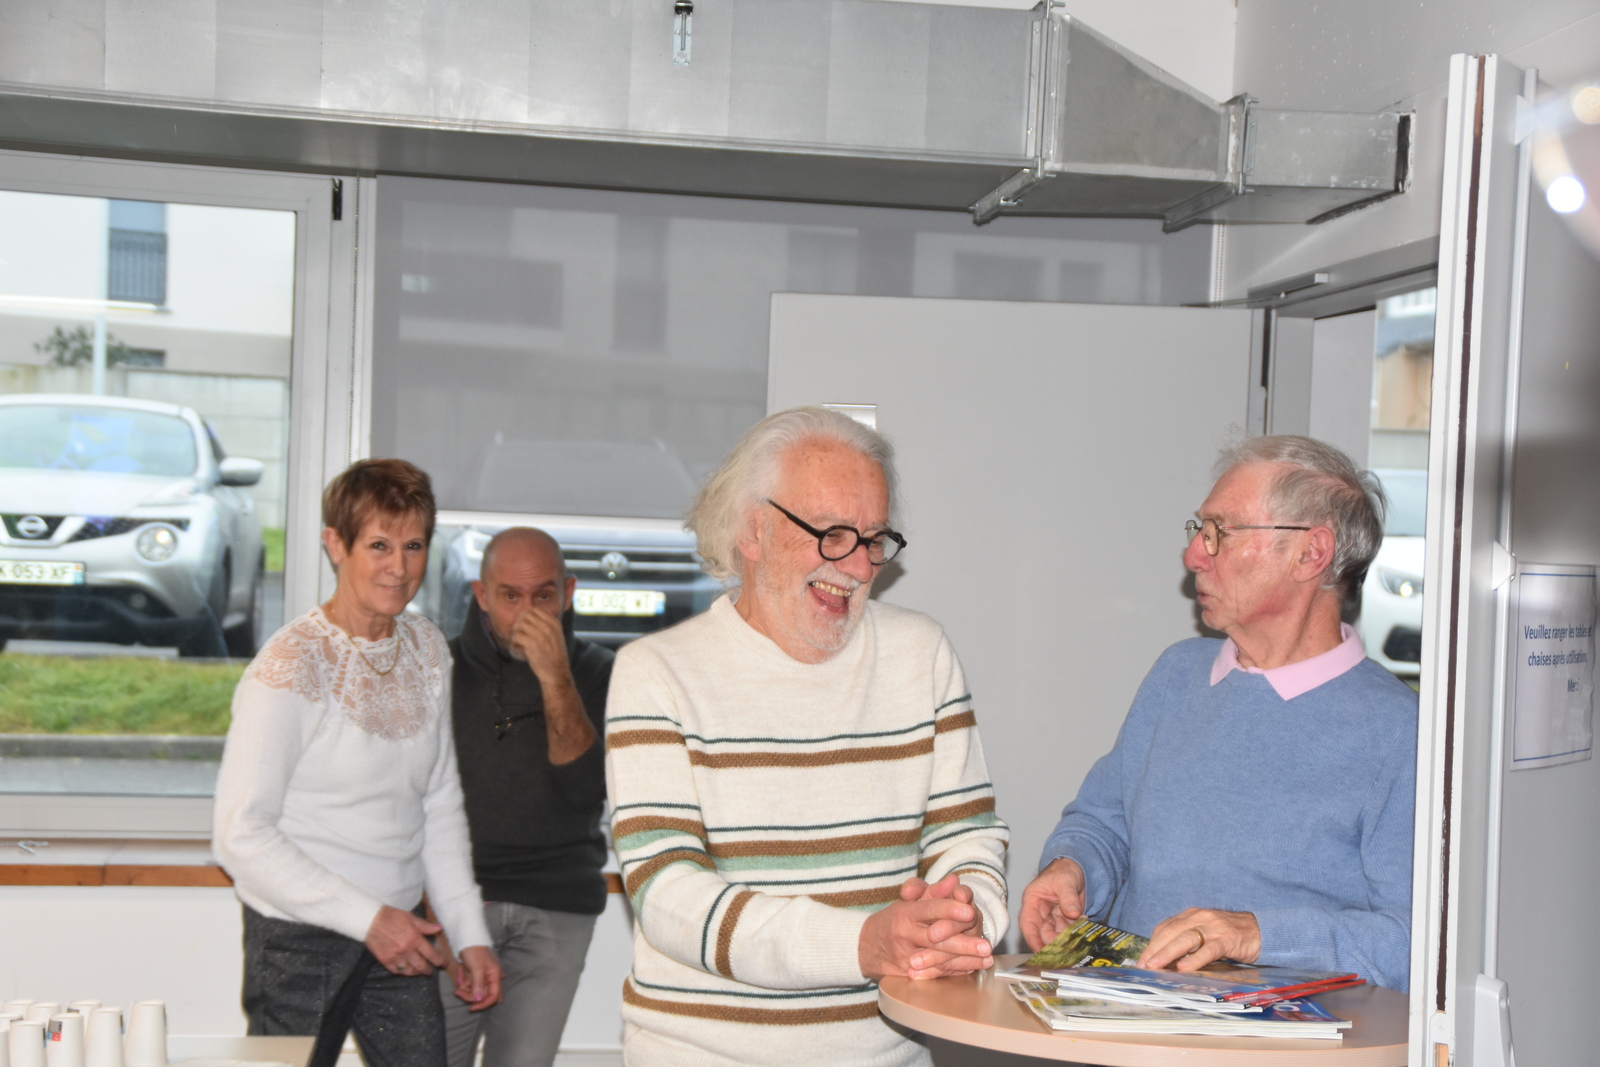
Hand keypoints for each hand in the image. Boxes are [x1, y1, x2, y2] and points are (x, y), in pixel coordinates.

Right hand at [365, 905, 446, 975]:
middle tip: (431, 971)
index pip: (431, 953)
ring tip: (419, 971)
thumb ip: (425, 926)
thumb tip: (439, 929)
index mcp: (414, 938)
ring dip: (416, 972)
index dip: (439, 960)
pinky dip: (402, 972)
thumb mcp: (411, 918)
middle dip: (428, 970)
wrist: (371, 920)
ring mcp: (395, 957)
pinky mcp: (385, 960)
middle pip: (421, 965)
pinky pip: (396, 971)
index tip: (443, 963)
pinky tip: (405, 969)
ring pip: (409, 971)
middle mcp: (406, 950)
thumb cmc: (392, 917)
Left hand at [453, 945, 503, 1010]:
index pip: (494, 996)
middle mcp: (490, 977)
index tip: (471, 1007)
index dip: (483, 1004)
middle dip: (472, 997)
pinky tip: (460, 972)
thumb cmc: (474, 949)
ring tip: (459, 979)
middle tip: (460, 992)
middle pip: (484, 995)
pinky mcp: (474, 974)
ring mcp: (482, 975)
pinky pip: (469, 983)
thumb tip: (479, 999)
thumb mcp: (477, 967)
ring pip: (475, 990)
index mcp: (495, 975)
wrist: (466, 936)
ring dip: (465, 988)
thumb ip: (478, 984)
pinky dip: (463, 981)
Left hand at [509, 605, 571, 685]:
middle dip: (520, 623)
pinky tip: (518, 647)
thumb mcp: (556, 635)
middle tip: (519, 632)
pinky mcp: (532, 645)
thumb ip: (546, 624)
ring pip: (520, 625)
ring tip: (518, 641)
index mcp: (555, 624)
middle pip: (526, 616)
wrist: (556, 672)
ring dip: (516, 632)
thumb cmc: (554, 655)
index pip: (535, 609)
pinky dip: (515, 641)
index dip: (526, 615)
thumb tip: (527, 614)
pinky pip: (517, 636)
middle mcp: (548, 627)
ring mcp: (540, 635)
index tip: (524, 624)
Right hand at [859, 874, 993, 980]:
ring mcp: (906, 957)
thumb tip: (954, 880)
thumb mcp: (908, 901)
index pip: (929, 910)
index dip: (949, 910)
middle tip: (985, 945)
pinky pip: (934, 974)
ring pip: (938, 960)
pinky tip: (973, 969)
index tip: (969, 911)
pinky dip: (955, 972)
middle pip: (936, 940)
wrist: (866, 948)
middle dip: (963, 944)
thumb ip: (932, 890)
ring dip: (964, 961)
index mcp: (905, 914)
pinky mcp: (908, 975)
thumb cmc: (893, 921)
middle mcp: (905, 936)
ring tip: (986, 959)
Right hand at [1018, 857, 1085, 951]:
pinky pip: (1069, 932)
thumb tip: (1073, 913)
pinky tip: (1083, 936)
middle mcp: (1041, 912)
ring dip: (1066, 941)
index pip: (1028, 924)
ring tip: (1077, 946)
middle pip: (1043, 933)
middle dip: (1053, 943)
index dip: (1032, 939)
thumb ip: (1068, 897)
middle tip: (1065, 952)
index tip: (1040, 952)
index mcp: (1033, 901)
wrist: (1078, 868)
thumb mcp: (1065, 880)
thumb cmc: (1064, 869)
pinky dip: (1075, 935)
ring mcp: (1054, 917)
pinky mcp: (1065, 921)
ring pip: (1057, 935)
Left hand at [1138, 908, 1260, 970]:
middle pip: (1171, 932)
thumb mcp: (1204, 934)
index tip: (1141, 960)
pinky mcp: (1227, 940)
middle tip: (1143, 966)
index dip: (1151, 944)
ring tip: (1156, 965)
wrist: (1259, 930)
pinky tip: (1184, 968)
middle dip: (1154, 949)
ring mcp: (1213, 928)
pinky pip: (1208, 950)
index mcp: (1190, 915)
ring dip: (1168, 953)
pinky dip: (1195, 959)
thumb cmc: (1228, 935)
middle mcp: (1199, 917)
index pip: (1165, 928)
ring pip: (1185, 939)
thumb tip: (1165, 961)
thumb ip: (1187, 942)